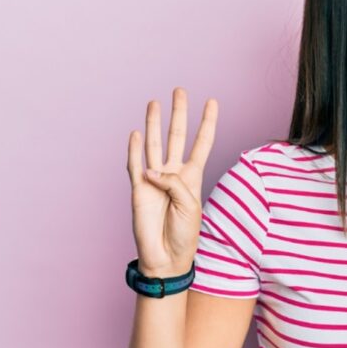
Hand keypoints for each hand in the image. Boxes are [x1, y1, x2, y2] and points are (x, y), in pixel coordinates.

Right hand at [127, 87, 217, 277]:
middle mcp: (174, 173)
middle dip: (179, 113)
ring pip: (155, 144)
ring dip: (154, 124)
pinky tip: (135, 133)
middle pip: (177, 136)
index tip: (212, 101)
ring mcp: (155, 179)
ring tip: (155, 103)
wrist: (167, 257)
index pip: (202, 143)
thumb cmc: (184, 235)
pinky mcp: (138, 190)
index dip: (207, 122)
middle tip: (179, 90)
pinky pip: (135, 165)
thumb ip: (175, 185)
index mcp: (193, 176)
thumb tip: (153, 170)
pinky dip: (134, 149)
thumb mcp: (191, 206)